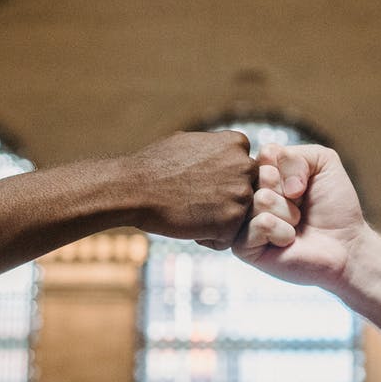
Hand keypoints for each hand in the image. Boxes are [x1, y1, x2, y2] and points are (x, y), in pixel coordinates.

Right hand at [126, 131, 255, 249]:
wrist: (134, 188)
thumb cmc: (155, 165)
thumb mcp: (191, 141)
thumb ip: (217, 148)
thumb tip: (227, 151)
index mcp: (237, 143)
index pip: (242, 170)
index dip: (220, 180)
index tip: (197, 181)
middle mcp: (246, 166)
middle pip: (244, 193)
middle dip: (224, 200)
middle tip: (193, 199)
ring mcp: (241, 194)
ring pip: (238, 217)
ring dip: (217, 221)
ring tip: (189, 212)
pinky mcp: (232, 221)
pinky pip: (227, 239)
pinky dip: (209, 239)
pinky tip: (188, 226)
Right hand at [233, 144, 368, 289]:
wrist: (345, 244)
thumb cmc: (333, 206)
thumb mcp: (323, 163)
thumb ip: (294, 154)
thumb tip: (271, 176)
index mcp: (262, 172)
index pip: (266, 153)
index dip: (292, 168)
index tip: (302, 185)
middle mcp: (249, 194)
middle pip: (261, 174)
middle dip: (289, 190)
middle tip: (300, 206)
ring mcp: (244, 220)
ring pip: (262, 199)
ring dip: (289, 212)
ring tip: (296, 224)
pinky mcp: (244, 247)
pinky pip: (262, 224)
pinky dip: (283, 231)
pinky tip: (289, 240)